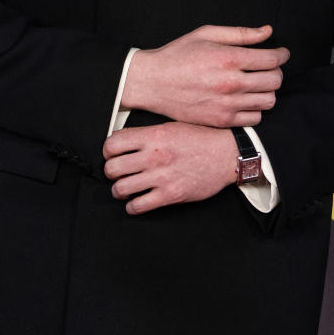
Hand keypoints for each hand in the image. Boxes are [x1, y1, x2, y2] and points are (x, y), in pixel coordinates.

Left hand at [103, 122, 237, 214]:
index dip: (107, 151)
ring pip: (121, 189)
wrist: (226, 155)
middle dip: (110, 172)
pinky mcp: (170, 195)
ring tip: (124, 189)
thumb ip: (147, 134)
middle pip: (112, 168)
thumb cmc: (201, 140)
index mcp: (153, 136)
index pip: (113, 144)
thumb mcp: (172, 127)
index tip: (111, 155)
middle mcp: (154, 156)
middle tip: (116, 174)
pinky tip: (136, 203)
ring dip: (119, 191)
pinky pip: (138, 206)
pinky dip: (132, 207)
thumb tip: (123, 141)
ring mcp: (161, 177)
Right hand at [121, 24, 288, 127]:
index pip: (272, 59)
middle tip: (269, 68)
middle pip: (275, 81)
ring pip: (268, 101)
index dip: (282, 55)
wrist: (152, 83)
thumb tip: (268, 32)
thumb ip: (241, 34)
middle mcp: (231, 83)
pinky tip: (246, 99)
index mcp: (228, 58)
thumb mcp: (207, 34)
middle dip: (276, 72)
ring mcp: (227, 105)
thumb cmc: (178, 55)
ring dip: (267, 91)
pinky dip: (255, 108)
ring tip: (257, 84)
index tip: (281, 54)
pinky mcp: (221, 120)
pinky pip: (255, 118)